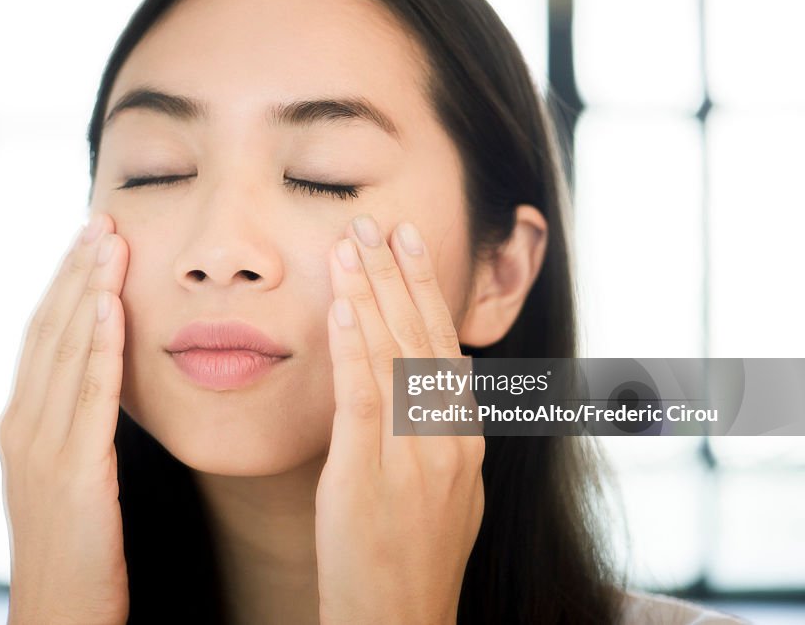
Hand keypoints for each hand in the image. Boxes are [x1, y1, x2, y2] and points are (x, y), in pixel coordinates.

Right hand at [0, 213, 129, 624]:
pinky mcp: (73, 473)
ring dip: (86, 290)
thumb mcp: (69, 479)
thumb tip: (101, 381)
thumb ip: (77, 428)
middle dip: (74, 271)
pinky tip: (110, 306)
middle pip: (48, 331)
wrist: (57, 621)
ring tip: (108, 239)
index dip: (65, 284)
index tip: (90, 239)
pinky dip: (97, 346)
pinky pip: (88, 397)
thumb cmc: (76, 555)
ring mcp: (41, 449)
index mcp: (21, 426)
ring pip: (63, 351)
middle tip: (101, 217)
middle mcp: (22, 427)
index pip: (42, 338)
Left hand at [316, 214, 484, 624]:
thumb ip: (440, 433)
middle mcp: (448, 439)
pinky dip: (355, 347)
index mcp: (465, 439)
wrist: (400, 622)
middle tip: (380, 223)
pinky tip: (343, 306)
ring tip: (354, 243)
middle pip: (424, 339)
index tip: (409, 246)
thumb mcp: (446, 491)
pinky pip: (364, 399)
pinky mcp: (371, 476)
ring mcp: (414, 456)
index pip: (445, 348)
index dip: (426, 292)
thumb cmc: (412, 558)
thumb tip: (435, 384)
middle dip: (401, 275)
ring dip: (373, 293)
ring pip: (395, 356)